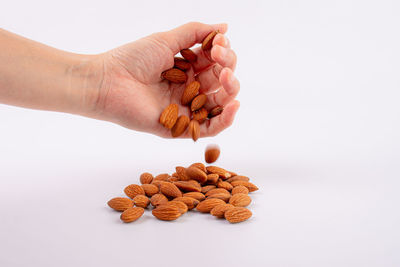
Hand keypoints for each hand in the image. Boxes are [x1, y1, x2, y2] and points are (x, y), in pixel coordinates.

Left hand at [92, 22, 239, 137]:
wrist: (108, 81)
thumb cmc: (132, 59)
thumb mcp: (166, 39)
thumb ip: (196, 32)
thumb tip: (225, 27)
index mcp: (187, 68)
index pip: (216, 63)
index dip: (223, 53)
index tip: (219, 43)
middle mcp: (189, 88)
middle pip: (221, 82)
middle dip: (227, 69)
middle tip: (221, 59)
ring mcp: (186, 108)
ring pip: (220, 104)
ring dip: (230, 90)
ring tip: (225, 77)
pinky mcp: (181, 127)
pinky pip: (210, 128)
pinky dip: (226, 119)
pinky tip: (234, 105)